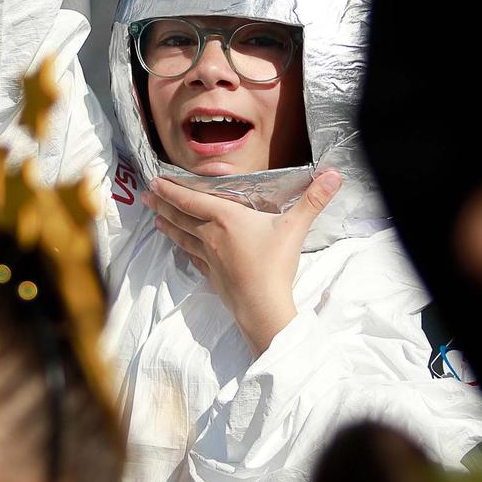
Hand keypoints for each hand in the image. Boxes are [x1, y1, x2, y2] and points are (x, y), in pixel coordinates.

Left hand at [146, 172, 342, 352]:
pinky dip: (183, 249)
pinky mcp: (212, 276)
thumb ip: (313, 199)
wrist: (262, 307)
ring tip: (156, 219)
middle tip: (146, 196)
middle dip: (163, 204)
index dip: (172, 189)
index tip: (155, 181)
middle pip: (181, 216)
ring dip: (168, 226)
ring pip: (183, 237)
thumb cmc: (275, 264)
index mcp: (226, 218)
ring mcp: (209, 258)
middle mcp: (211, 236)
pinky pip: (192, 258)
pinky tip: (180, 249)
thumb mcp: (295, 227)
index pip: (192, 199)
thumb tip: (335, 174)